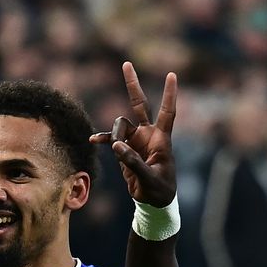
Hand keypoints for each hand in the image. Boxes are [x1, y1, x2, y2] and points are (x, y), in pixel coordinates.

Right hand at [90, 61, 177, 206]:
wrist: (153, 202)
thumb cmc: (159, 191)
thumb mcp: (149, 179)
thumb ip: (133, 162)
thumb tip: (116, 145)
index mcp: (161, 140)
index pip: (167, 112)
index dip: (169, 94)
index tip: (172, 75)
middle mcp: (148, 135)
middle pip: (140, 105)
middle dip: (132, 85)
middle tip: (127, 64)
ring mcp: (136, 140)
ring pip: (120, 126)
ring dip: (114, 136)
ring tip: (117, 152)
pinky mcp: (125, 149)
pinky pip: (111, 139)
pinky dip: (103, 139)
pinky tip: (93, 140)